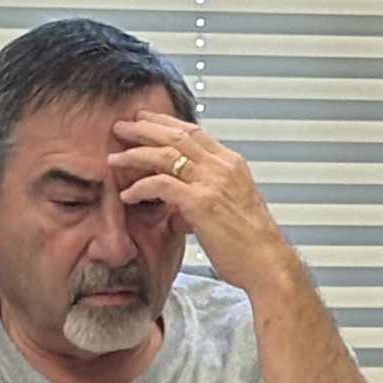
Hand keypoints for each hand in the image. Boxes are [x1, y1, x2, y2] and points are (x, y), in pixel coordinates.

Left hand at [109, 112, 296, 294]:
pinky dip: (141, 186)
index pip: (194, 132)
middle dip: (145, 128)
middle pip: (177, 135)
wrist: (267, 262)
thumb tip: (178, 199)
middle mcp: (223, 168)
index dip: (166, 123)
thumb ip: (205, 194)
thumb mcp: (230, 206)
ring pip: (166, 154)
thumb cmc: (251, 242)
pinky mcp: (202, 203)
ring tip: (115, 157)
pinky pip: (162, 185)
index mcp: (231, 165)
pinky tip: (128, 194)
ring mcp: (213, 183)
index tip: (145, 119)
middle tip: (121, 127)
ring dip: (136, 154)